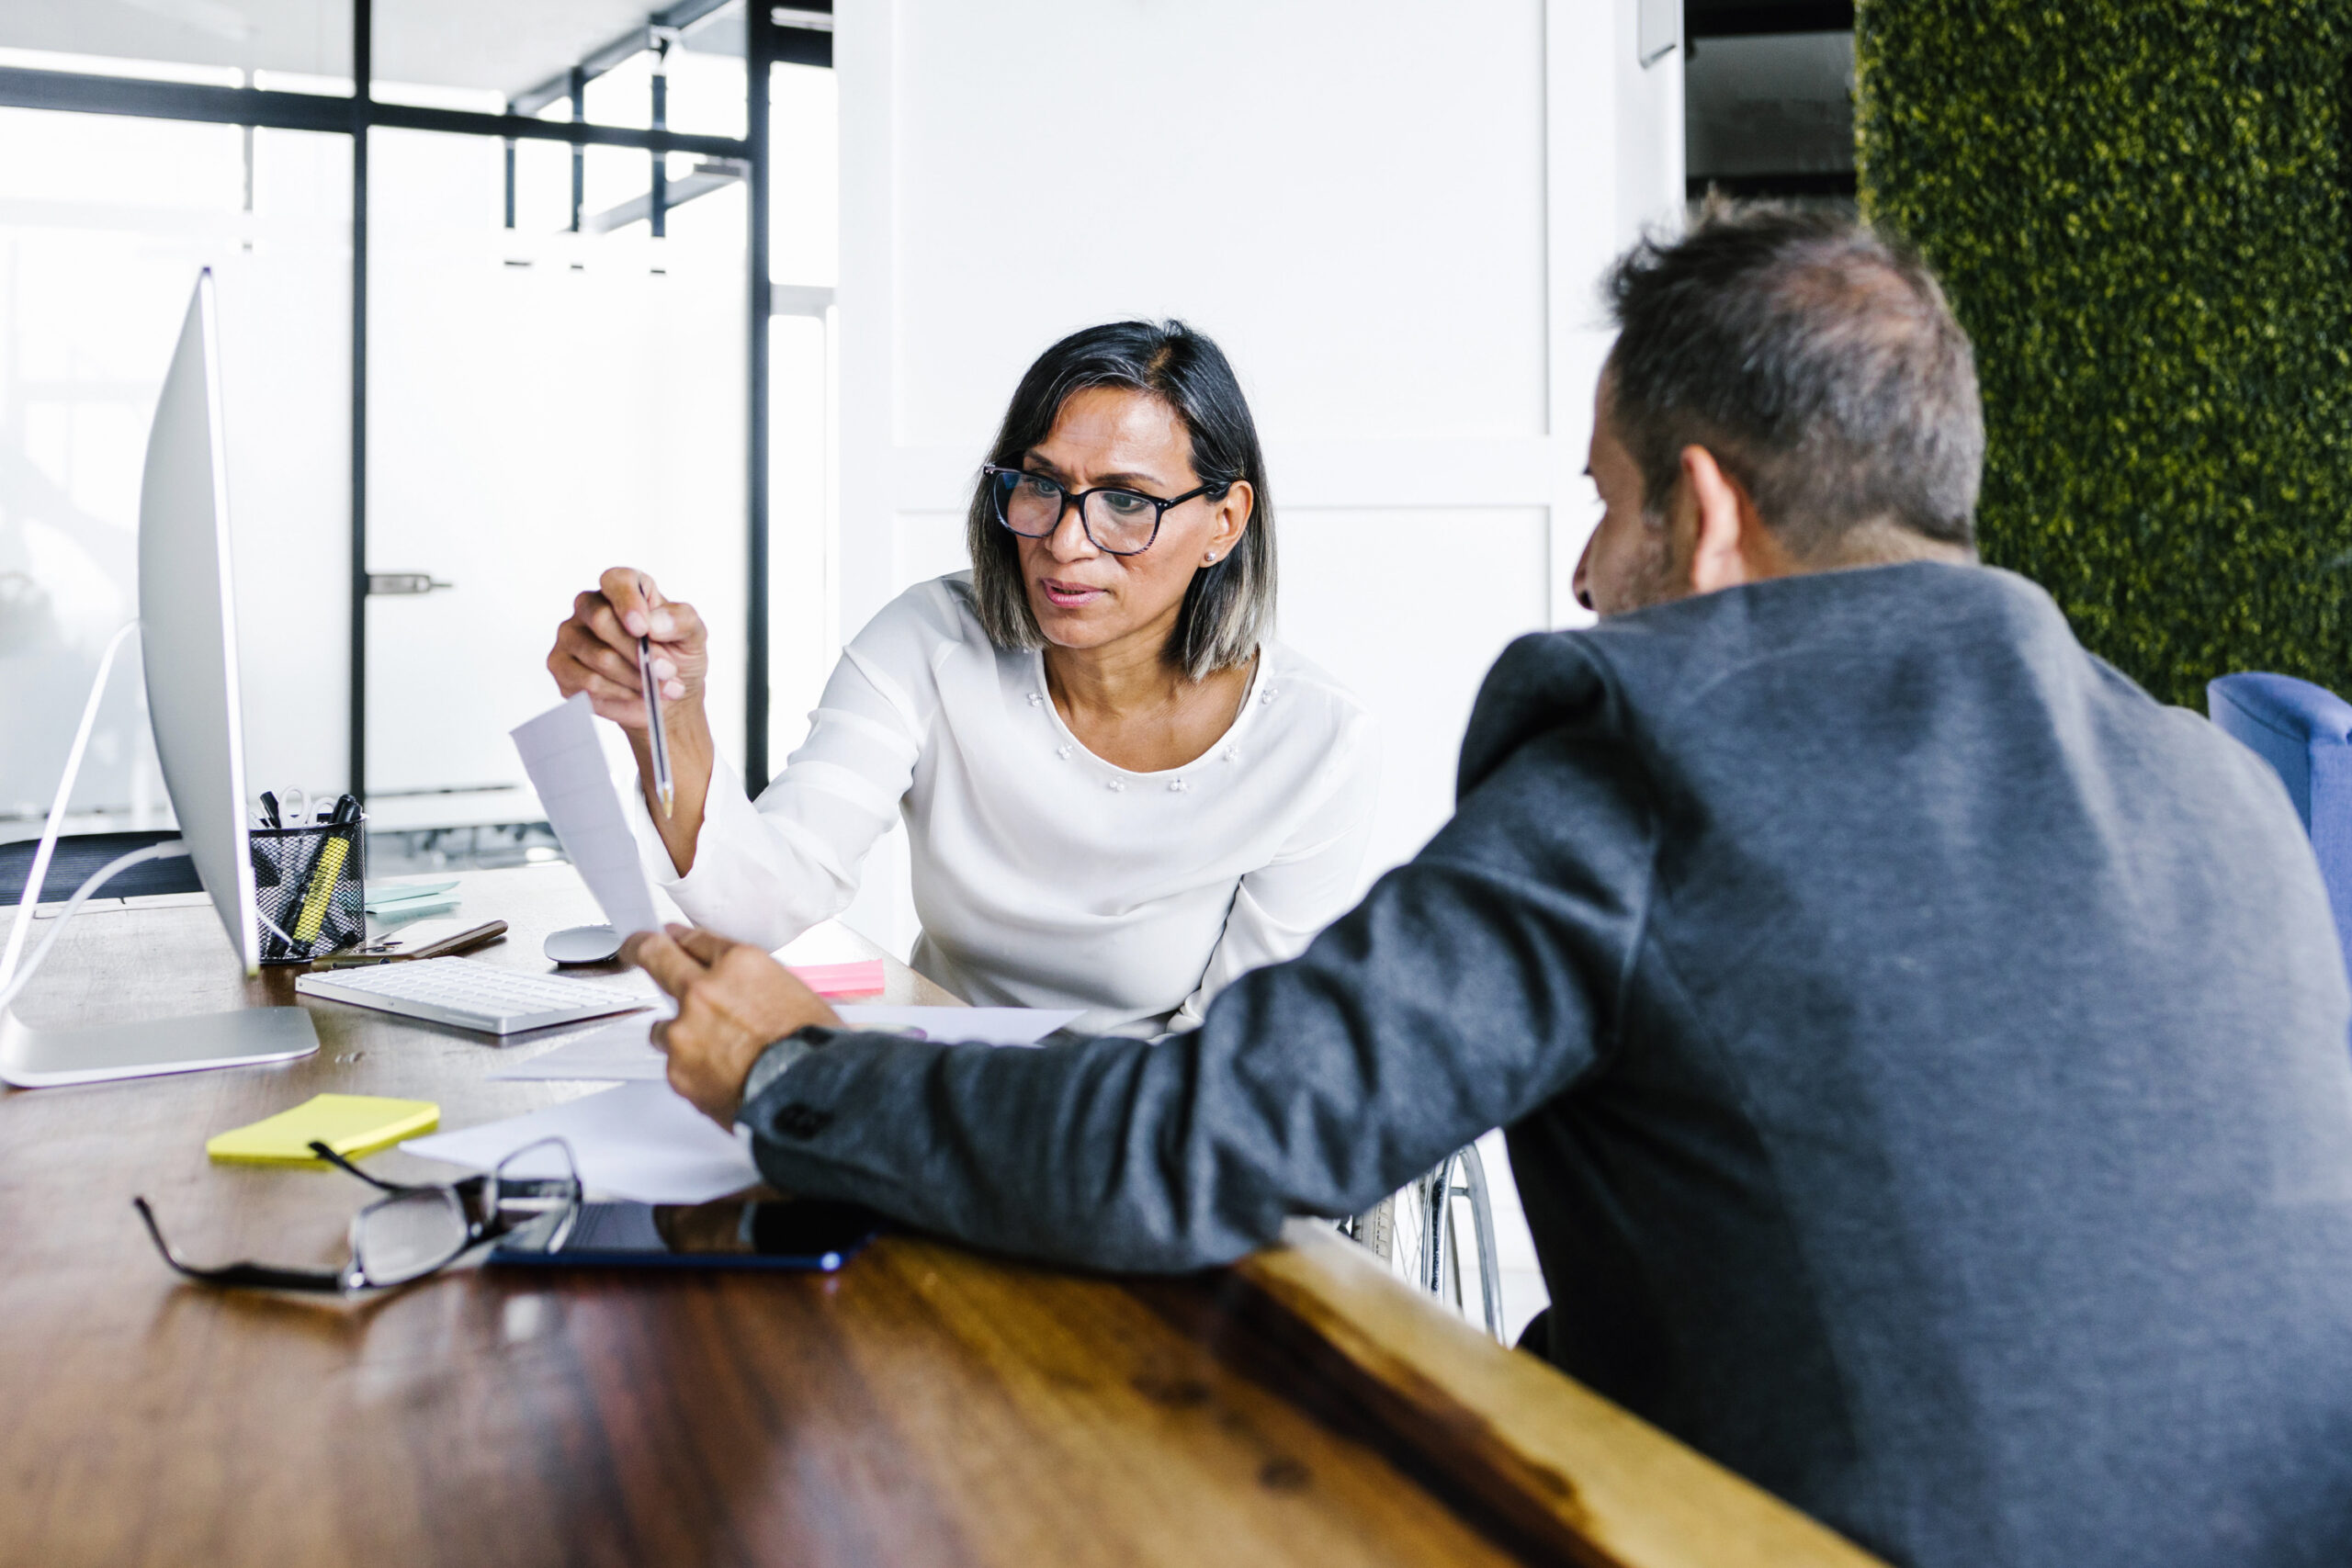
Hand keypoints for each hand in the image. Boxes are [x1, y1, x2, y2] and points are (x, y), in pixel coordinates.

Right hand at [547, 567, 708, 734]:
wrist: (668, 699)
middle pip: (601, 620)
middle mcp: (590, 607)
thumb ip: (681, 620)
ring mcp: (572, 636)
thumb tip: (654, 623)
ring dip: (636, 678)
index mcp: (624, 588)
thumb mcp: (694, 635)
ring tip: (660, 688)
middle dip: (639, 652)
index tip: (643, 628)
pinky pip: (587, 682)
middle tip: (667, 670)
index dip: (628, 603)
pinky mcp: (562, 667)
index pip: (616, 581)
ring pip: (599, 656)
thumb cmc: (677, 657)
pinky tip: (637, 696)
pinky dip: (619, 694)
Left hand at [624, 924, 840, 1125]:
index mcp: (741, 965)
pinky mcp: (676, 1070)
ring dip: (679, 1033)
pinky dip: (691, 1071)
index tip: (672, 939)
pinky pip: (675, 1065)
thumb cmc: (814, 1050)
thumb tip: (744, 986)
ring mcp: (685, 1031)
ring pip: (662, 1026)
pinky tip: (719, 1078)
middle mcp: (705, 991)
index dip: (682, 939)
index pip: (697, 939)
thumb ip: (757, 984)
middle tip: (636, 949)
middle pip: (656, 956)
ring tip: (712, 1053)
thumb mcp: (797, 995)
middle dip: (643, 949)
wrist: (808, 1096)